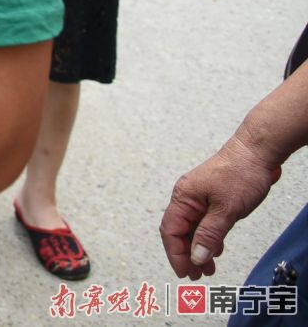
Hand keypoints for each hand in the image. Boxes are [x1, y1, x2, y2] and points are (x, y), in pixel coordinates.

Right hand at [160, 129, 282, 279]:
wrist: (258, 152)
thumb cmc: (241, 174)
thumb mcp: (227, 210)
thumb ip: (209, 235)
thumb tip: (196, 257)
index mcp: (183, 198)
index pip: (171, 231)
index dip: (176, 254)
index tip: (185, 273)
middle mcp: (186, 197)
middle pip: (179, 232)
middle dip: (186, 255)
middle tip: (197, 276)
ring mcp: (199, 197)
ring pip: (192, 228)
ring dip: (198, 249)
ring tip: (208, 269)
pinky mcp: (212, 198)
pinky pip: (204, 222)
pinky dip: (208, 238)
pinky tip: (216, 250)